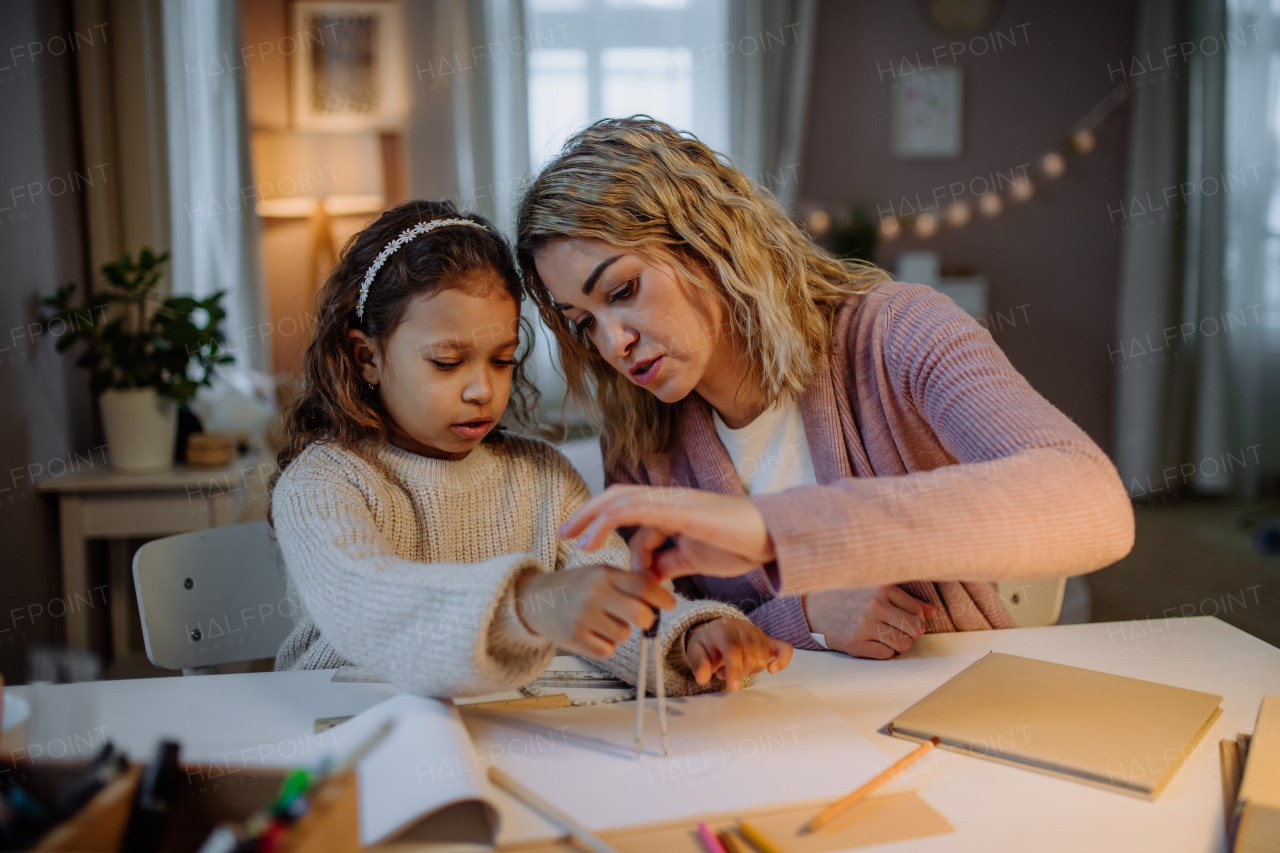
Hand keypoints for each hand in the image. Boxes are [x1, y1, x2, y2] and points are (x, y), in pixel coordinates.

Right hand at [513, 565, 675, 657]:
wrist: (534, 599)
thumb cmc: (574, 586)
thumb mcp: (599, 573)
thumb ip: (628, 582)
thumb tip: (661, 596)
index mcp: (603, 574)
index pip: (643, 586)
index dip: (661, 598)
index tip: (670, 604)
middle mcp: (594, 594)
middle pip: (640, 615)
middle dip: (646, 620)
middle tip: (642, 619)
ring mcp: (583, 617)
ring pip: (624, 635)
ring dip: (619, 632)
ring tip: (601, 621)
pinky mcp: (574, 638)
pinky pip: (607, 650)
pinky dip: (604, 645)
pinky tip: (591, 633)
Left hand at [558, 485, 774, 581]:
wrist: (772, 539)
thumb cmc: (738, 545)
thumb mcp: (694, 559)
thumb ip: (670, 563)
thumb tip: (649, 576)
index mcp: (672, 509)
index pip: (630, 510)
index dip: (605, 526)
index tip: (584, 544)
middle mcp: (669, 500)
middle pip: (618, 496)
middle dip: (588, 513)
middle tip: (564, 533)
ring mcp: (675, 501)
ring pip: (621, 499)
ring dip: (592, 518)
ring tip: (572, 539)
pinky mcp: (680, 509)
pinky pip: (636, 509)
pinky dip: (609, 523)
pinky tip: (593, 542)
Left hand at [685, 617, 792, 689]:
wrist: (716, 633)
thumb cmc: (707, 644)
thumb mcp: (695, 652)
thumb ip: (698, 664)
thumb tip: (702, 678)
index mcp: (724, 628)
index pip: (733, 648)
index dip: (734, 669)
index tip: (732, 686)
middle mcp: (743, 628)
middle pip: (749, 657)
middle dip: (737, 672)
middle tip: (722, 673)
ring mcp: (758, 633)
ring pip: (761, 660)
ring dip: (748, 670)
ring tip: (734, 667)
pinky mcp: (769, 641)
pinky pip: (784, 649)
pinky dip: (782, 660)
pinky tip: (772, 670)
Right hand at [802, 586, 937, 659]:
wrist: (813, 609)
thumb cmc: (847, 598)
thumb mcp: (874, 589)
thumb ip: (904, 598)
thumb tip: (933, 611)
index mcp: (881, 588)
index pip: (918, 611)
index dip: (917, 619)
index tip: (907, 619)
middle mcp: (874, 606)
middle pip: (915, 629)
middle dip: (911, 633)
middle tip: (900, 630)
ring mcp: (864, 626)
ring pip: (903, 644)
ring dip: (899, 643)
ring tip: (887, 636)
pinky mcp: (856, 644)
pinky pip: (886, 654)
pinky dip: (884, 651)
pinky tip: (873, 641)